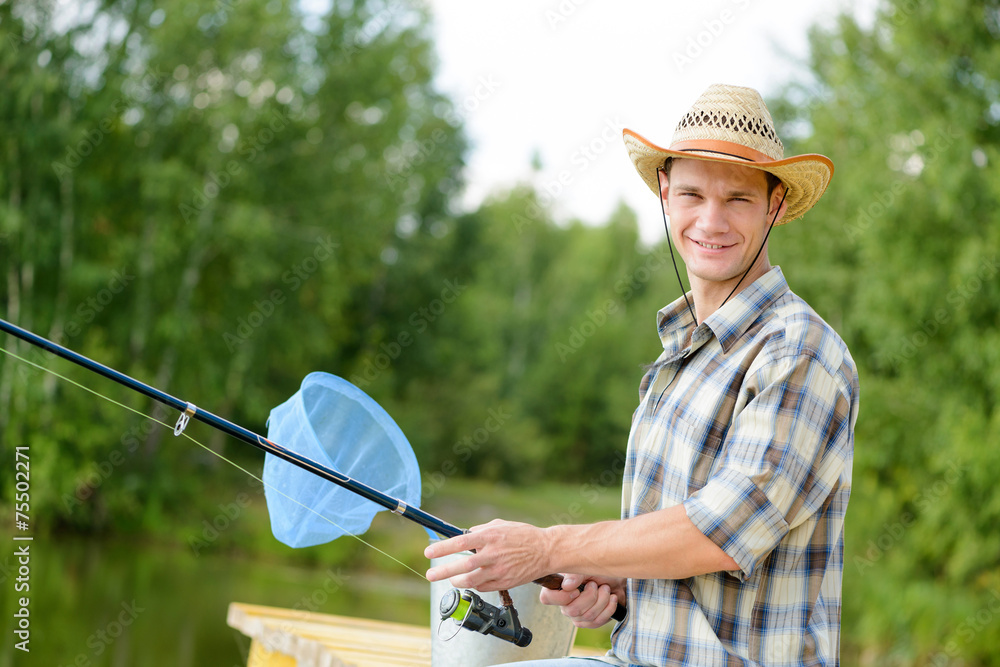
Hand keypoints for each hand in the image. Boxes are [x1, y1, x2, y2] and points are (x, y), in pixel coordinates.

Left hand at [424, 519, 551, 591]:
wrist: (546, 551)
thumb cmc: (523, 536)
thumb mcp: (500, 525)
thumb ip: (481, 530)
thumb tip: (465, 535)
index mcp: (490, 537)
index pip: (461, 542)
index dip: (443, 548)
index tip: (429, 552)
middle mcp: (493, 554)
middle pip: (463, 565)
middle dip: (443, 571)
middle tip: (430, 575)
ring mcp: (499, 570)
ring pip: (471, 580)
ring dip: (457, 581)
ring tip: (451, 580)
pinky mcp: (505, 582)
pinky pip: (483, 587)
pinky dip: (474, 585)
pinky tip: (472, 581)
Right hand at [539, 573, 625, 628]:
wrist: (618, 579)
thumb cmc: (599, 570)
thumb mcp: (587, 567)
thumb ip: (575, 575)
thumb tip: (566, 586)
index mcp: (558, 587)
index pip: (547, 598)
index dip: (562, 597)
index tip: (577, 589)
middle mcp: (564, 603)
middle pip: (572, 610)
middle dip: (590, 596)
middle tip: (596, 585)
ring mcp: (576, 615)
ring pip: (587, 616)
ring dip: (602, 600)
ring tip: (606, 589)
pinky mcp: (588, 622)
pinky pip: (596, 622)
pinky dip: (608, 608)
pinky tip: (612, 598)